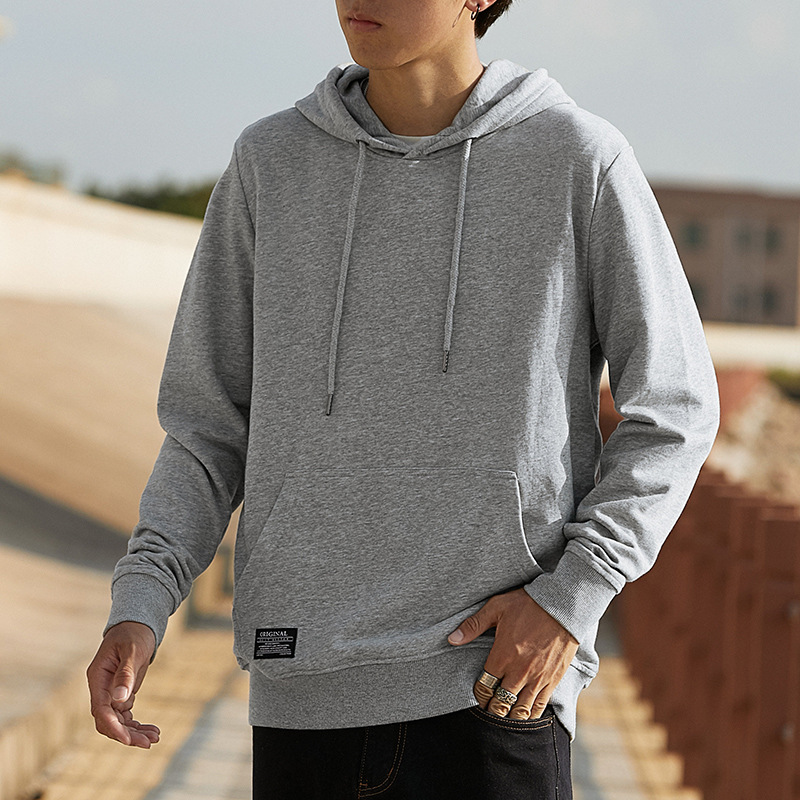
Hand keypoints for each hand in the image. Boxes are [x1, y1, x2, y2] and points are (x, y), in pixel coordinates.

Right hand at [86, 621, 159, 747]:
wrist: (137, 627)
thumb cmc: (133, 634)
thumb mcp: (133, 650)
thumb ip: (126, 674)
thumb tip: (120, 699)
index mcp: (97, 677)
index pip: (100, 709)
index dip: (112, 726)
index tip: (128, 739)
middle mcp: (101, 688)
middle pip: (108, 720)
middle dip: (127, 734)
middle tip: (149, 742)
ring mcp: (110, 693)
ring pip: (118, 721)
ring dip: (134, 732)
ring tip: (155, 738)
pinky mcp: (121, 695)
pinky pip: (126, 716)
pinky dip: (137, 724)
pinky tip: (153, 731)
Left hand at [447, 587, 578, 719]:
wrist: (563, 606)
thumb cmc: (527, 604)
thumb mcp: (496, 608)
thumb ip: (473, 625)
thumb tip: (451, 639)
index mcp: (502, 656)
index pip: (484, 687)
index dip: (478, 696)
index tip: (476, 696)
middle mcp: (519, 672)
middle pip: (500, 704)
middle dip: (491, 709)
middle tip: (487, 709)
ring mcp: (537, 678)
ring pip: (520, 711)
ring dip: (509, 716)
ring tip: (503, 715)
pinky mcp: (553, 680)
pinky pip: (539, 706)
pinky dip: (530, 715)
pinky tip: (523, 715)